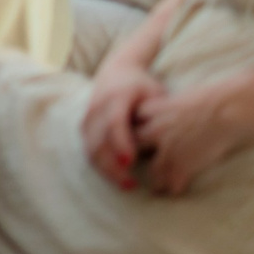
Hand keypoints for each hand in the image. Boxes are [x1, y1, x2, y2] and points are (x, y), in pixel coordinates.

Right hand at [81, 61, 161, 189]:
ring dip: (106, 169)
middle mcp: (97, 106)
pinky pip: (89, 149)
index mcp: (116, 96)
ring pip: (91, 148)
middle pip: (98, 140)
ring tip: (127, 185)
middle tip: (132, 184)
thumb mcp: (154, 92)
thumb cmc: (142, 84)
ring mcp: (88, 116)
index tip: (131, 163)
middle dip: (112, 166)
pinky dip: (101, 165)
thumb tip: (168, 140)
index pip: (114, 122)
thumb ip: (159, 114)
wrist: (117, 68)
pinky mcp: (85, 125)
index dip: (120, 143)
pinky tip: (117, 176)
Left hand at [131, 79, 246, 195]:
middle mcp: (154, 131)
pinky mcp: (183, 166)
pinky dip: (173, 189)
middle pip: (135, 147)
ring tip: (157, 188)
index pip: (131, 124)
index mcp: (151, 111)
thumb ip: (167, 110)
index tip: (135, 141)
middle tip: (137, 166)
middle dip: (136, 156)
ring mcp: (168, 150)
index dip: (134, 132)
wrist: (227, 109)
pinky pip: (171, 184)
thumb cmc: (210, 99)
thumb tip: (168, 118)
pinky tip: (175, 191)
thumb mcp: (178, 99)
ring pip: (152, 172)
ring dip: (156, 181)